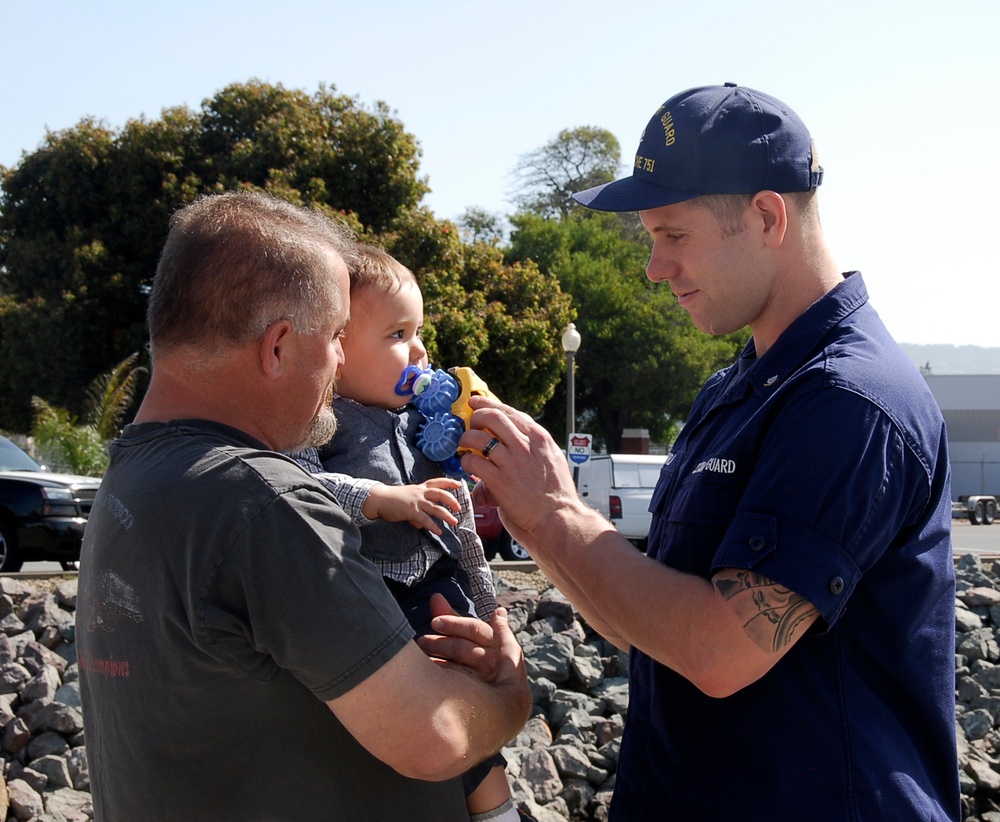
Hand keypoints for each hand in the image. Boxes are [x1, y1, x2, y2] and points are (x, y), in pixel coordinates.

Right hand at [362, 479, 460, 533]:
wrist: (380, 499)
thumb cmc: (393, 499)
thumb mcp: (408, 501)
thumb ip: (417, 512)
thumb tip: (421, 525)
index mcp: (420, 487)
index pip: (438, 482)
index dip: (449, 482)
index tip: (459, 485)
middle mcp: (420, 492)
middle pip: (440, 494)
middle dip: (452, 500)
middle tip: (459, 508)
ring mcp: (416, 501)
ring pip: (435, 508)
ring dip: (446, 515)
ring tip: (454, 522)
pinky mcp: (411, 511)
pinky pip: (425, 519)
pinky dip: (433, 526)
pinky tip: (438, 531)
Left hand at [416, 593, 524, 685]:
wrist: (492, 687)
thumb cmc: (475, 649)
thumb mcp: (468, 632)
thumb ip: (452, 617)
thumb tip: (435, 597)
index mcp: (493, 639)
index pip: (475, 628)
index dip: (454, 623)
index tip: (434, 621)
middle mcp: (490, 659)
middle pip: (463, 648)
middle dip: (440, 643)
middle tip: (421, 640)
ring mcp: (481, 677)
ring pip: (457, 668)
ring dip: (436, 659)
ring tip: (420, 653)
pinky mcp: (472, 692)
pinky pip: (451, 685)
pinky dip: (437, 677)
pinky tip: (423, 673)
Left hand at [458, 396, 582, 545]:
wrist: (558, 518)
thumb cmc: (556, 493)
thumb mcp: (552, 459)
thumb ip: (534, 447)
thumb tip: (515, 439)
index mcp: (539, 438)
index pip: (511, 412)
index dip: (489, 405)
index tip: (477, 402)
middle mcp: (524, 446)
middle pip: (492, 418)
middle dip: (476, 418)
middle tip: (470, 425)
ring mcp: (511, 462)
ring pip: (477, 438)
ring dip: (466, 440)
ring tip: (464, 446)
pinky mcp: (498, 481)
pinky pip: (473, 462)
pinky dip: (466, 461)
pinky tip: (468, 465)